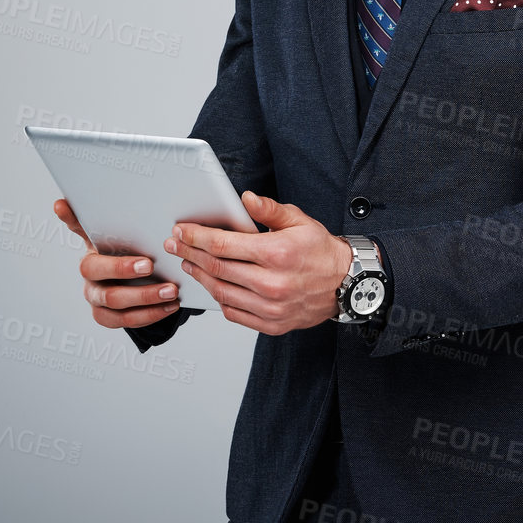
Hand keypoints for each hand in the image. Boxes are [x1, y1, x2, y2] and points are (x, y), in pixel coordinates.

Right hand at [53, 198, 183, 328]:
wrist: (133, 283)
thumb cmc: (125, 254)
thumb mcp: (118, 236)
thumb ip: (107, 218)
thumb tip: (69, 200)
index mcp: (90, 248)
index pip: (77, 229)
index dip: (70, 219)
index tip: (67, 208)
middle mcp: (88, 275)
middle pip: (96, 271)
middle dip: (123, 269)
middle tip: (150, 265)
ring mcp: (95, 298)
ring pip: (115, 301)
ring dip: (145, 297)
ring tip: (171, 291)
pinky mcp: (105, 317)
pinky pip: (126, 320)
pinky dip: (151, 314)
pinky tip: (170, 306)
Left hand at [166, 191, 352, 335]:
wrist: (347, 285)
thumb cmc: (320, 250)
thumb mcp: (299, 221)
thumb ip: (269, 210)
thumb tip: (245, 198)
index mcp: (277, 253)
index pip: (223, 245)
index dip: (196, 237)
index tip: (180, 231)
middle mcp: (272, 283)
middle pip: (216, 268)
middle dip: (190, 253)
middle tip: (174, 244)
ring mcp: (271, 307)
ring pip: (221, 292)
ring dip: (199, 276)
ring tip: (188, 263)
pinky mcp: (272, 324)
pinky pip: (234, 313)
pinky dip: (218, 299)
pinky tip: (211, 285)